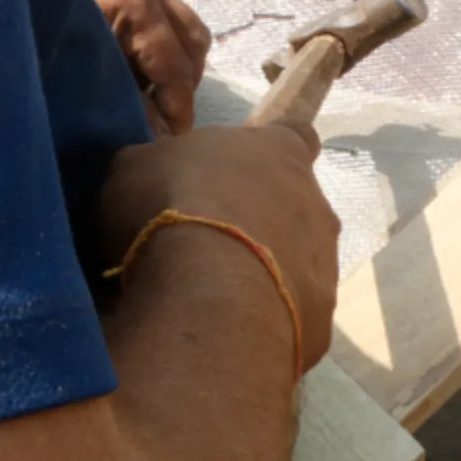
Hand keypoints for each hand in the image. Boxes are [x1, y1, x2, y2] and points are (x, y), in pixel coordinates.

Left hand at [84, 0, 209, 136]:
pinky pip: (169, 15)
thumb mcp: (78, 68)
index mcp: (135, 2)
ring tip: (156, 93)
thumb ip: (123, 100)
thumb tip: (157, 136)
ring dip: (179, 63)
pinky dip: (166, 43)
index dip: (178, 109)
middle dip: (183, 85)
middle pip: (192, 44)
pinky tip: (140, 65)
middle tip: (165, 119)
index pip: (175, 67)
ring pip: (188, 27)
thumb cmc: (35, 22)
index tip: (173, 139)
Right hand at [95, 121, 340, 370]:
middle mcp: (316, 202)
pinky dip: (263, 315)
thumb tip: (156, 174)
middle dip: (261, 220)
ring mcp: (326, 263)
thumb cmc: (171, 207)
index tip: (245, 170)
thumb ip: (157, 165)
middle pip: (296, 204)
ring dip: (264, 270)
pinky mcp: (320, 318)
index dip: (272, 152)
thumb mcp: (134, 168)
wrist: (209, 296)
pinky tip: (225, 325)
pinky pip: (290, 312)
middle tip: (211, 240)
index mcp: (278, 151)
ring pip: (298, 261)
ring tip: (214, 291)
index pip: (296, 136)